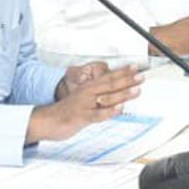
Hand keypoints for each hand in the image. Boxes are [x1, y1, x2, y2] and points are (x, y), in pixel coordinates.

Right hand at [29, 66, 143, 142]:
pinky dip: (109, 111)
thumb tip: (116, 98)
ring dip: (122, 93)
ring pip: (106, 97)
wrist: (48, 120)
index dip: (123, 72)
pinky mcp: (82, 117)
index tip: (135, 68)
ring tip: (136, 90)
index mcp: (88, 88)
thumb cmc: (67, 111)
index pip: (108, 77)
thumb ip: (98, 98)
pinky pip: (98, 114)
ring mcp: (85, 105)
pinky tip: (119, 109)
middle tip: (141, 76)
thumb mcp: (83, 100)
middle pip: (110, 84)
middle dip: (127, 80)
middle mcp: (87, 93)